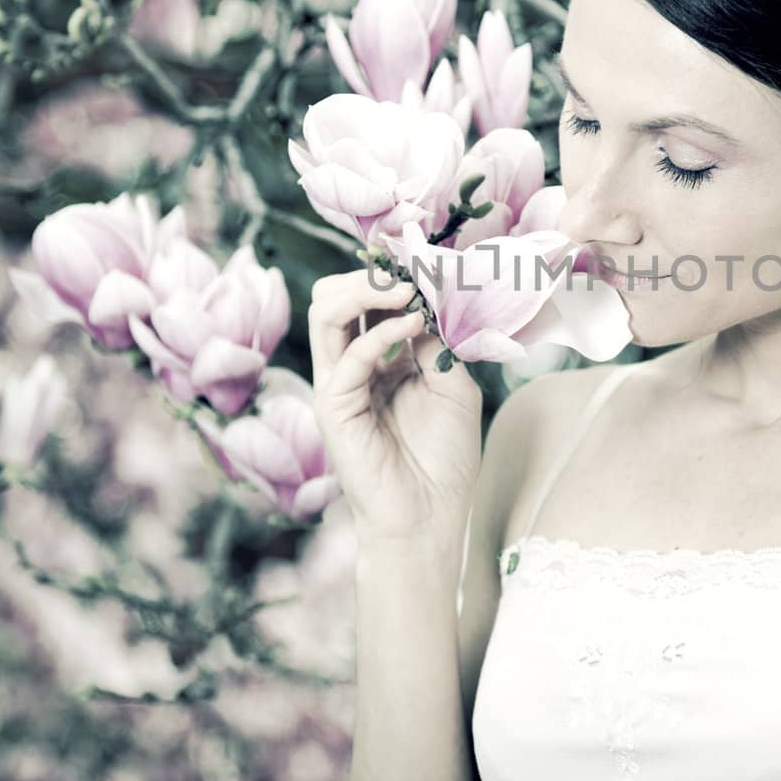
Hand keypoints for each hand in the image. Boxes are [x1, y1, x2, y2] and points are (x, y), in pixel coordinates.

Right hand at [308, 265, 483, 546]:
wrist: (431, 516)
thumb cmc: (444, 457)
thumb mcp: (454, 386)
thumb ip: (437, 342)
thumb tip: (426, 298)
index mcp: (379, 357)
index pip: (368, 300)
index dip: (393, 276)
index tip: (430, 264)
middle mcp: (351, 365)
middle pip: (335, 297)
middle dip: (372, 276)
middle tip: (412, 273)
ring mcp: (337, 384)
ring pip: (326, 313)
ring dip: (367, 290)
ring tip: (406, 290)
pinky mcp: (333, 407)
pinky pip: (347, 356)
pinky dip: (380, 332)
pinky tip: (413, 323)